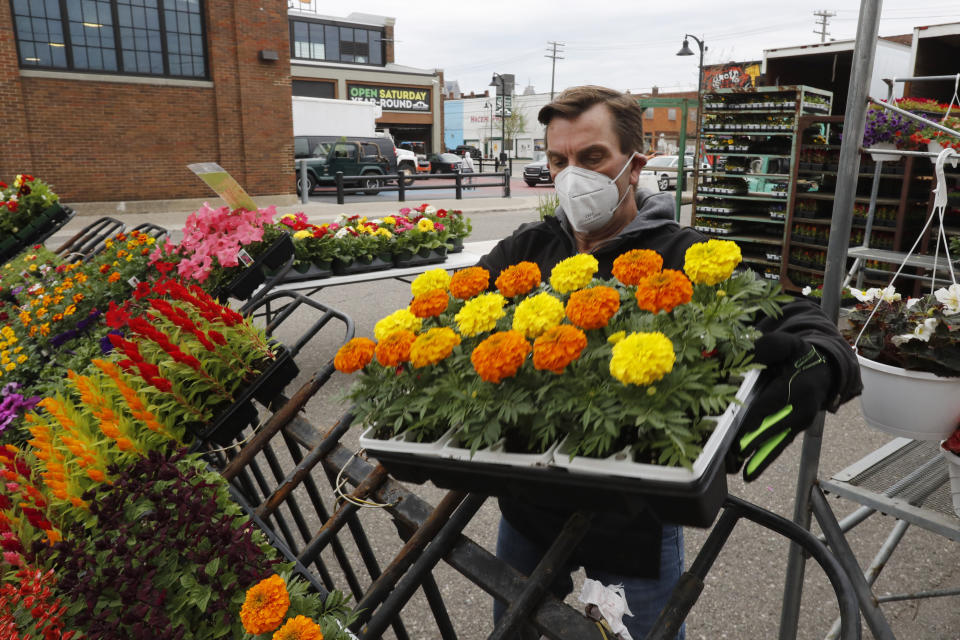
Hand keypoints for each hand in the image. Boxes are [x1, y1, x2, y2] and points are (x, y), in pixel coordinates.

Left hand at [726, 333, 833, 481]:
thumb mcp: (786, 344)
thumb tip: (740, 356)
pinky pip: (779, 445)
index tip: (737, 431)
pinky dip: (765, 459)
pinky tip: (749, 474)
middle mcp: (804, 407)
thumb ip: (765, 348)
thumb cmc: (800, 355)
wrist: (825, 368)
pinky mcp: (797, 429)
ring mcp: (802, 421)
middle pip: (774, 428)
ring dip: (759, 459)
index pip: (772, 403)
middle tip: (731, 455)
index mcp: (800, 385)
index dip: (755, 418)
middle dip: (753, 442)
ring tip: (740, 473)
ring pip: (778, 442)